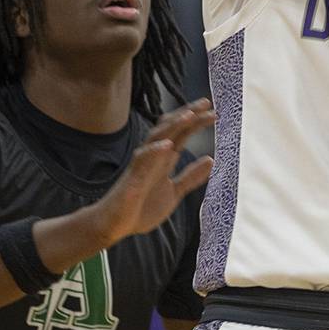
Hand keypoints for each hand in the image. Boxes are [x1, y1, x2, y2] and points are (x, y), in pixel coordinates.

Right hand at [95, 99, 214, 244]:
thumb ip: (190, 177)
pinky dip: (154, 151)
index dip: (196, 122)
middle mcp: (153, 157)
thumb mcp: (173, 192)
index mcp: (164, 160)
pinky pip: (142, 161)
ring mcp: (141, 166)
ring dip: (172, 126)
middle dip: (187, 115)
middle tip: (206, 103)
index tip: (213, 112)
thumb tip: (210, 160)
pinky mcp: (131, 179)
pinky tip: (167, 145)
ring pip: (155, 139)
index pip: (181, 134)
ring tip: (189, 116)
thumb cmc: (141, 208)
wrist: (115, 226)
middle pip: (170, 129)